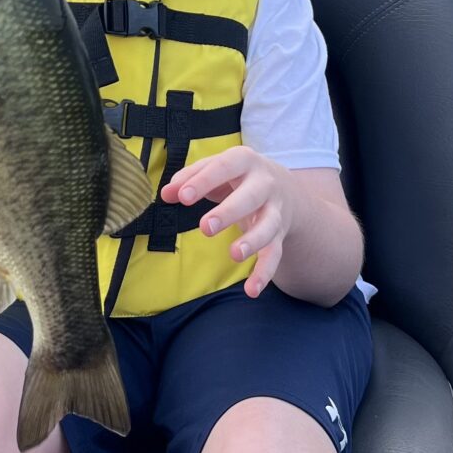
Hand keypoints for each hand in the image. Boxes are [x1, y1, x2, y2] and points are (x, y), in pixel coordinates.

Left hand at [162, 145, 295, 298]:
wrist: (286, 187)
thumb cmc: (238, 176)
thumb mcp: (217, 169)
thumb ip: (190, 178)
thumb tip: (166, 193)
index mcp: (245, 161)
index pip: (225, 167)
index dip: (204, 181)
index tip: (183, 197)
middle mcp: (265, 184)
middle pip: (250, 197)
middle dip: (229, 212)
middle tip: (205, 227)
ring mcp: (275, 211)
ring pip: (268, 226)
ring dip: (253, 241)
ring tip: (234, 254)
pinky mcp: (279, 235)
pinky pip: (274, 255)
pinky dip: (264, 273)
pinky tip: (251, 290)